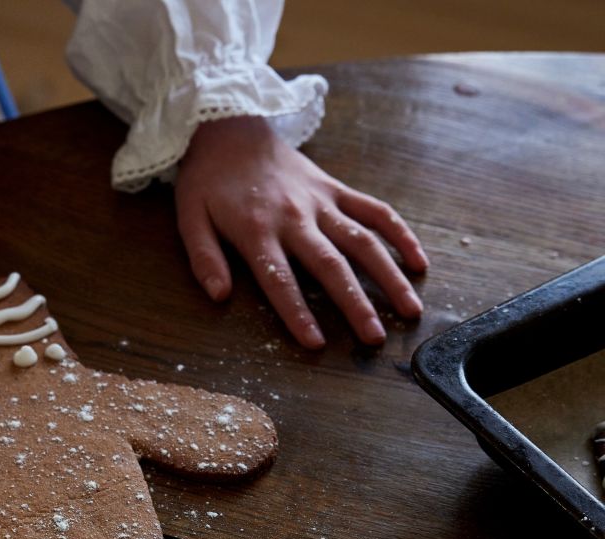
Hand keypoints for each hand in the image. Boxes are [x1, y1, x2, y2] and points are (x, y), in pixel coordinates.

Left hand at [174, 115, 427, 348]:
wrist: (229, 125)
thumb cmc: (209, 179)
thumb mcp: (189, 217)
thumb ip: (203, 258)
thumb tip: (218, 295)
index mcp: (258, 229)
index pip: (280, 280)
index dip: (297, 313)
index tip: (316, 343)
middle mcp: (297, 217)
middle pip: (332, 265)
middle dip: (357, 304)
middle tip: (376, 339)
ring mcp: (322, 202)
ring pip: (363, 241)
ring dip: (390, 276)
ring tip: (410, 310)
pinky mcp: (336, 189)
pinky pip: (375, 210)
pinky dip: (399, 234)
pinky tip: (419, 262)